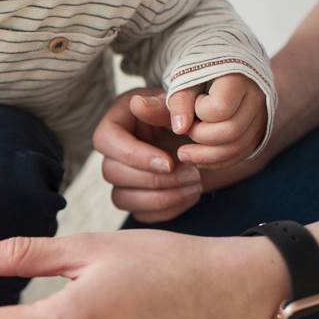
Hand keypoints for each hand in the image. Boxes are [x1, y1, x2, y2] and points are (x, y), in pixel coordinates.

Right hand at [93, 88, 201, 222]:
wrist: (212, 139)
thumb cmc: (193, 114)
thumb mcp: (181, 103)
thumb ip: (161, 106)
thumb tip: (137, 104)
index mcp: (118, 122)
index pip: (106, 141)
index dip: (135, 156)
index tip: (168, 163)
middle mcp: (113, 153)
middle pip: (112, 173)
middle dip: (154, 179)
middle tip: (192, 173)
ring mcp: (122, 179)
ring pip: (122, 199)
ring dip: (162, 197)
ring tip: (195, 183)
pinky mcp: (136, 199)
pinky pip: (141, 214)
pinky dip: (169, 209)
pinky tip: (191, 194)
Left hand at [169, 73, 267, 169]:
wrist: (223, 72)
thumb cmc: (199, 75)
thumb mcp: (183, 82)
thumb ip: (175, 101)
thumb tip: (168, 122)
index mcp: (238, 78)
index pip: (220, 108)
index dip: (199, 113)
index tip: (191, 106)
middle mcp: (256, 96)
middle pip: (231, 131)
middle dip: (201, 136)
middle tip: (186, 131)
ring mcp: (261, 116)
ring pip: (238, 147)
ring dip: (206, 155)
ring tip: (183, 153)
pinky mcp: (258, 131)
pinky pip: (241, 154)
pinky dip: (217, 160)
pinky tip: (198, 158)